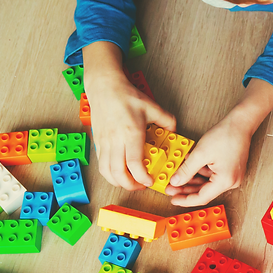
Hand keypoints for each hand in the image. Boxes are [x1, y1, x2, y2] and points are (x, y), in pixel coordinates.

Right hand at [86, 70, 176, 191]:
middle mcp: (115, 141)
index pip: (134, 163)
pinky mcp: (98, 142)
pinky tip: (119, 172)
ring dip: (118, 182)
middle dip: (130, 185)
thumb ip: (166, 120)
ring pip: (106, 172)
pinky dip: (109, 173)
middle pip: (118, 173)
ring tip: (131, 181)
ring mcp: (104, 143)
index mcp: (130, 133)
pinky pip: (100, 164)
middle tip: (141, 185)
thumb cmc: (125, 96)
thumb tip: (174, 130)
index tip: (150, 181)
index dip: (142, 177)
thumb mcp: (151, 107)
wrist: (104, 87)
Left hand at [164, 111, 254, 206]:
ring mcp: (232, 176)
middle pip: (205, 191)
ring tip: (177, 177)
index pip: (202, 197)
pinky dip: (200, 173)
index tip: (173, 199)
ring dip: (192, 181)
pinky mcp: (231, 170)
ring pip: (208, 184)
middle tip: (171, 188)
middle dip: (186, 189)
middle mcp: (231, 182)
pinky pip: (213, 176)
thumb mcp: (200, 154)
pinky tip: (189, 167)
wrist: (240, 124)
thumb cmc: (226, 135)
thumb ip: (186, 170)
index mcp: (225, 181)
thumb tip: (175, 182)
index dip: (185, 200)